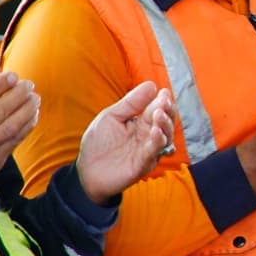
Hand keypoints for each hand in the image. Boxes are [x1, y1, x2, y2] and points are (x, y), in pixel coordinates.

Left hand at [76, 82, 175, 204]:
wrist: (87, 171)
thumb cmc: (98, 143)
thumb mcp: (111, 116)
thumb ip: (131, 103)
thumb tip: (151, 85)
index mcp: (141, 122)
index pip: (157, 108)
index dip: (163, 100)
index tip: (163, 92)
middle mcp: (148, 135)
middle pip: (166, 121)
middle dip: (168, 110)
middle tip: (164, 102)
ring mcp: (148, 150)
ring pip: (165, 136)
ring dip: (165, 125)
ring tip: (159, 115)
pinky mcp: (144, 164)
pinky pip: (154, 152)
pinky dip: (157, 142)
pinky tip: (155, 132)